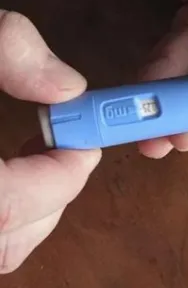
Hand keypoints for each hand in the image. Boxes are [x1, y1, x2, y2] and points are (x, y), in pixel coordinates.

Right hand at [0, 11, 101, 273]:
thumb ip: (6, 48)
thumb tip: (67, 88)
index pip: (6, 204)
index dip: (55, 177)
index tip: (81, 145)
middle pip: (6, 239)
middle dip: (50, 197)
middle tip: (69, 153)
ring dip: (32, 208)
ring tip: (42, 158)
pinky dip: (11, 211)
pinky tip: (15, 169)